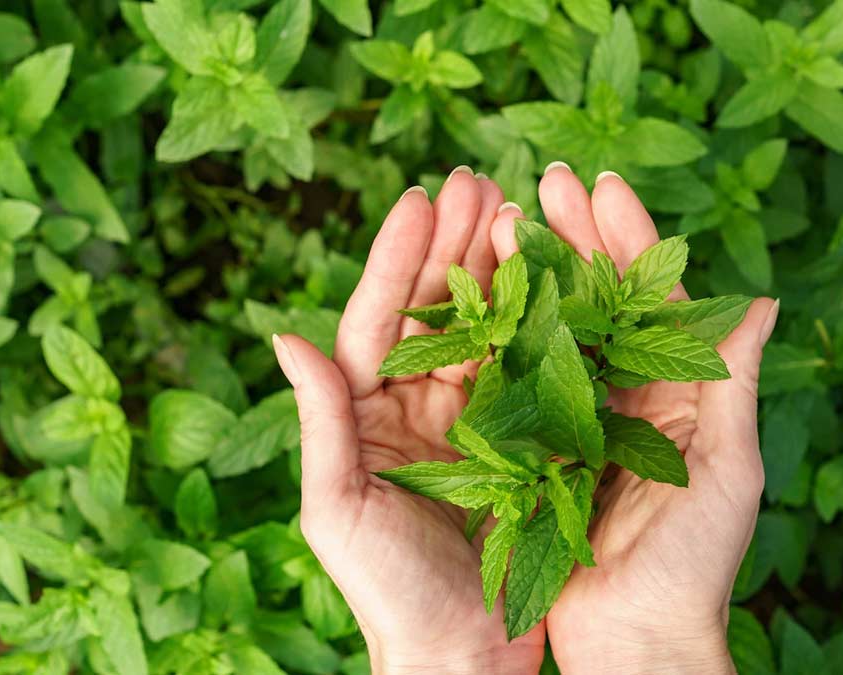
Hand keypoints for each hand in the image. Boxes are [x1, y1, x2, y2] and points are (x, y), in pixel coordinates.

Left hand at [272, 168, 543, 673]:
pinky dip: (539, 324)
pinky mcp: (518, 442)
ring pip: (484, 329)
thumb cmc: (388, 593)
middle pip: (435, 310)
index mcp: (367, 416)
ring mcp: (471, 421)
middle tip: (478, 179)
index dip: (399, 258)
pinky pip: (527, 371)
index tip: (422, 198)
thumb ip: (321, 420)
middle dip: (454, 244)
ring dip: (499, 269)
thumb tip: (286, 334)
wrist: (460, 655)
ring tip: (517, 209)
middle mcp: (416, 408)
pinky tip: (556, 280)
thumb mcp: (339, 508)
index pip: (379, 320)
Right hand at [490, 165, 777, 673]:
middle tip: (547, 180)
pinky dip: (507, 335)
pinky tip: (484, 293)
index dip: (632, 239)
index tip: (603, 185)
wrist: (636, 639)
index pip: (658, 298)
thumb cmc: (696, 564)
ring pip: (560, 329)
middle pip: (604, 300)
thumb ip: (733, 383)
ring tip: (509, 216)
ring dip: (539, 272)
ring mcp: (584, 419)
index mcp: (683, 393)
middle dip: (578, 237)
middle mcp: (633, 395)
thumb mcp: (728, 471)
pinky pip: (524, 381)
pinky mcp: (542, 448)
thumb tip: (762, 300)